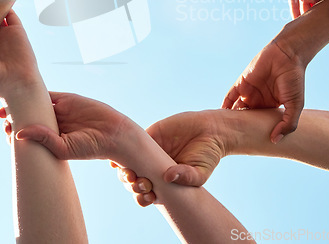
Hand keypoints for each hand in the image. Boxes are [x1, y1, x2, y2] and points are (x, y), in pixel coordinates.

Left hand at [4, 91, 133, 160]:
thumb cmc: (91, 147)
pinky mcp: (67, 99)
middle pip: (29, 117)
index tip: (6, 131)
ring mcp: (59, 111)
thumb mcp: (64, 147)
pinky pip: (49, 94)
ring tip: (7, 105)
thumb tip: (18, 134)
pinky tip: (24, 91)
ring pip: (36, 104)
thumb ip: (43, 138)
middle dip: (14, 116)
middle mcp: (53, 125)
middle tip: (2, 116)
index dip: (16, 132)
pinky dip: (36, 92)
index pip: (29, 135)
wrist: (113, 133)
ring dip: (22, 103)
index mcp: (51, 140)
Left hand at [112, 108, 236, 206]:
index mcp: (165, 182)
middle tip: (142, 184)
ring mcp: (150, 152)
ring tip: (131, 174)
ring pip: (129, 164)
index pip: (147, 194)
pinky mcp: (150, 135)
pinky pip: (131, 143)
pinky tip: (117, 160)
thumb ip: (186, 177)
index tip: (149, 197)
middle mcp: (154, 168)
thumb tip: (168, 177)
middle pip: (134, 181)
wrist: (211, 130)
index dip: (143, 198)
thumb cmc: (207, 155)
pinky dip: (122, 151)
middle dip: (133, 186)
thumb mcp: (201, 172)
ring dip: (125, 172)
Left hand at [223, 40, 305, 142]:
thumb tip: (275, 140)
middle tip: (231, 143)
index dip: (255, 134)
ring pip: (236, 109)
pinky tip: (219, 116)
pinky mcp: (242, 82)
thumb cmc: (294, 79)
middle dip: (239, 129)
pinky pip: (230, 95)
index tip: (249, 148)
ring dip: (230, 119)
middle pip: (246, 118)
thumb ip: (287, 124)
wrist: (287, 55)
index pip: (260, 124)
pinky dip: (225, 105)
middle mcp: (259, 100)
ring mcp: (249, 91)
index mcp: (271, 107)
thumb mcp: (295, 105)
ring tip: (222, 133)